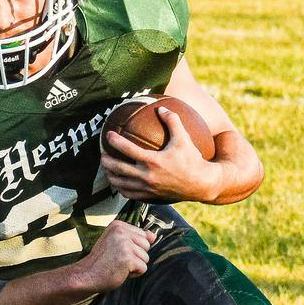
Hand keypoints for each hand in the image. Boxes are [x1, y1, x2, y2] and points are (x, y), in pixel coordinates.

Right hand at [70, 220, 152, 293]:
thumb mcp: (117, 244)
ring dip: (135, 265)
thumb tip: (154, 236)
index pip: (143, 235)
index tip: (117, 251)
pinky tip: (121, 272)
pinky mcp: (128, 258)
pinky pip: (143, 268)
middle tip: (118, 260)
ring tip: (119, 266)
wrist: (86, 275)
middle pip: (147, 245)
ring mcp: (125, 245)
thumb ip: (135, 238)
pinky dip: (134, 274)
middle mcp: (121, 232)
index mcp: (118, 225)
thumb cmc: (101, 261)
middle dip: (136, 256)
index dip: (134, 247)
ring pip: (146, 258)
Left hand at [101, 111, 220, 203]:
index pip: (127, 149)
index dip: (115, 141)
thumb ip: (172, 121)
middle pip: (118, 169)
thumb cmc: (193, 160)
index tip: (108, 134)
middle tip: (101, 153)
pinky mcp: (150, 197)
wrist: (201, 184)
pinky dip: (120, 188)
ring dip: (110, 176)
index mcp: (153, 161)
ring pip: (121, 184)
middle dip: (106, 161)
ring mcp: (147, 188)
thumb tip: (161, 107)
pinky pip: (129, 194)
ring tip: (106, 168)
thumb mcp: (184, 138)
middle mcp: (147, 176)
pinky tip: (119, 182)